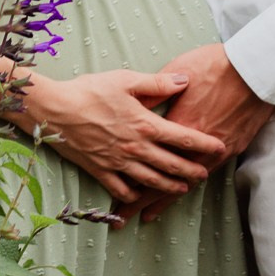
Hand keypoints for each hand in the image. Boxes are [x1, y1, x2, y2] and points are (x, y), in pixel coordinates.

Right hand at [14, 69, 227, 204]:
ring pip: (150, 180)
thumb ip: (157, 83)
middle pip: (171, 164)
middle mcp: (135, 147)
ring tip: (182, 189)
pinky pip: (120, 189)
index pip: (182, 137)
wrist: (54, 110)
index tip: (220, 146)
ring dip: (169, 186)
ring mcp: (118, 162)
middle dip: (191, 171)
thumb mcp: (126, 80)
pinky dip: (132, 195)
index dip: (204, 144)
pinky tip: (139, 195)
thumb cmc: (89, 91)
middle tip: (206, 175)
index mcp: (144, 124)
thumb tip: (185, 80)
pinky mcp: (100, 170)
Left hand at [122, 43, 273, 225]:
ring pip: (184, 183)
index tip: (113, 190)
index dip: (128, 179)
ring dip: (164, 200)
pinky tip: (185, 192)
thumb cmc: (217, 64)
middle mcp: (193, 146)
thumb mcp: (180, 70)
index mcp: (177, 126)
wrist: (257, 70)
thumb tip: (140, 101)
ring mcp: (215, 150)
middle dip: (140, 200)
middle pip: (161, 179)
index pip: (147, 159)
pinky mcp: (232, 148)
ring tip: (148, 215)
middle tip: (123, 217)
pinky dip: (191, 186)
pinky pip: (206, 174)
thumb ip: (158, 89)